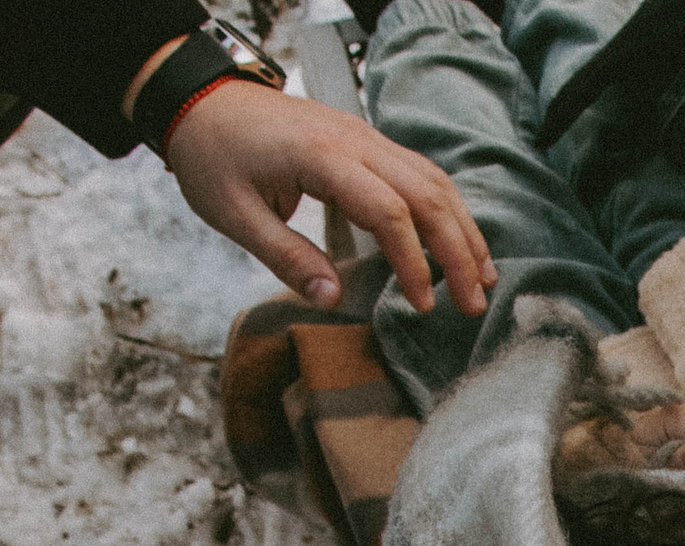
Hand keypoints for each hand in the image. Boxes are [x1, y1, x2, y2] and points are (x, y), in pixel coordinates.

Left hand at [158, 80, 496, 315]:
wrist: (202, 101)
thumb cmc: (212, 157)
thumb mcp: (234, 215)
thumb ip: (286, 257)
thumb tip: (333, 301)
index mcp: (321, 156)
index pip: (388, 211)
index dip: (412, 262)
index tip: (421, 305)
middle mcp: (355, 140)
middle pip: (427, 194)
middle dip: (457, 251)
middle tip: (472, 304)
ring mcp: (366, 136)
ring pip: (434, 180)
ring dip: (463, 229)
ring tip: (482, 278)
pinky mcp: (367, 141)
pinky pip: (420, 171)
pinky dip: (447, 208)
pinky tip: (458, 240)